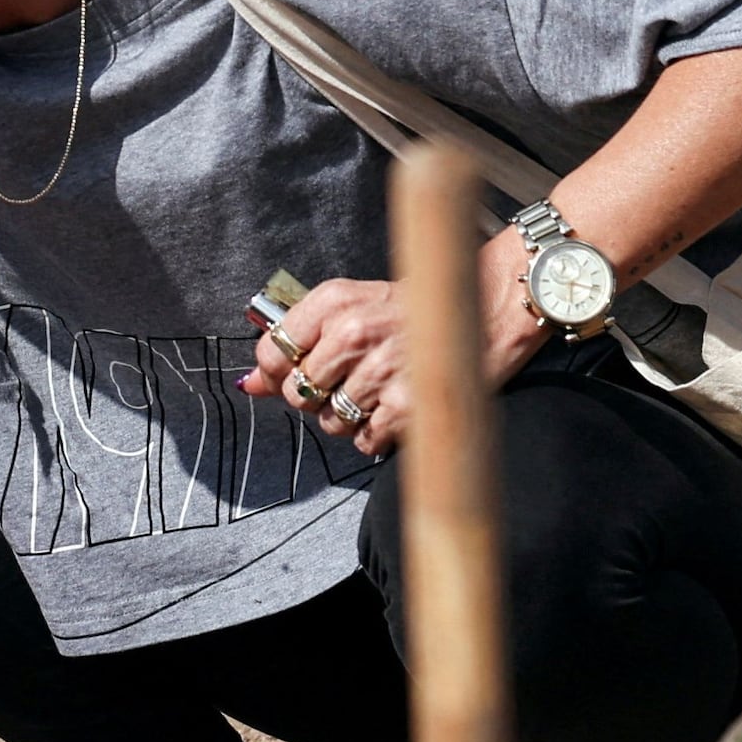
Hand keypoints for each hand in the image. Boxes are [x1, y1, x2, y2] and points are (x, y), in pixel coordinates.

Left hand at [240, 247, 545, 460]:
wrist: (491, 307)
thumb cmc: (421, 307)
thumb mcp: (356, 306)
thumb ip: (301, 341)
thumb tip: (249, 384)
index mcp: (336, 300)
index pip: (273, 351)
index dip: (278, 373)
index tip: (297, 374)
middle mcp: (354, 332)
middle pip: (298, 393)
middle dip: (318, 397)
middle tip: (351, 381)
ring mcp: (380, 371)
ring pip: (330, 422)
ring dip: (350, 418)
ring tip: (380, 392)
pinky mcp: (406, 406)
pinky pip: (365, 441)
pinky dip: (378, 435)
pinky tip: (398, 407)